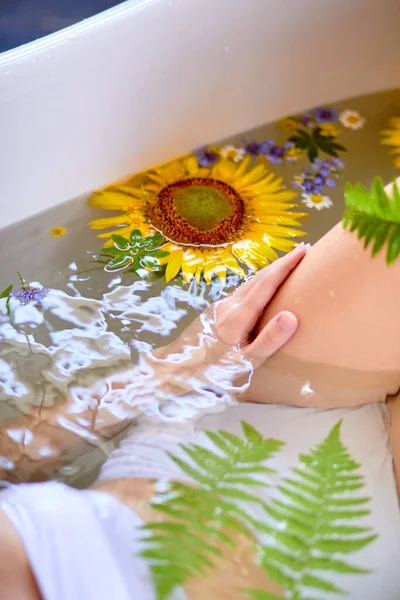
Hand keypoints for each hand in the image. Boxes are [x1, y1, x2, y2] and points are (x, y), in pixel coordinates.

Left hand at [128, 243, 307, 417]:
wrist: (178, 372)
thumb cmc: (214, 372)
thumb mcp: (246, 362)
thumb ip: (269, 340)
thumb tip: (292, 316)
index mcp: (239, 316)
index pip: (267, 283)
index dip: (287, 265)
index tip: (305, 251)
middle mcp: (229, 305)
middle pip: (259, 277)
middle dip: (282, 263)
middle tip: (303, 252)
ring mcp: (221, 307)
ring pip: (250, 283)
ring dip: (270, 271)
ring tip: (289, 266)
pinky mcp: (217, 312)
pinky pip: (243, 291)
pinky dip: (259, 283)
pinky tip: (265, 288)